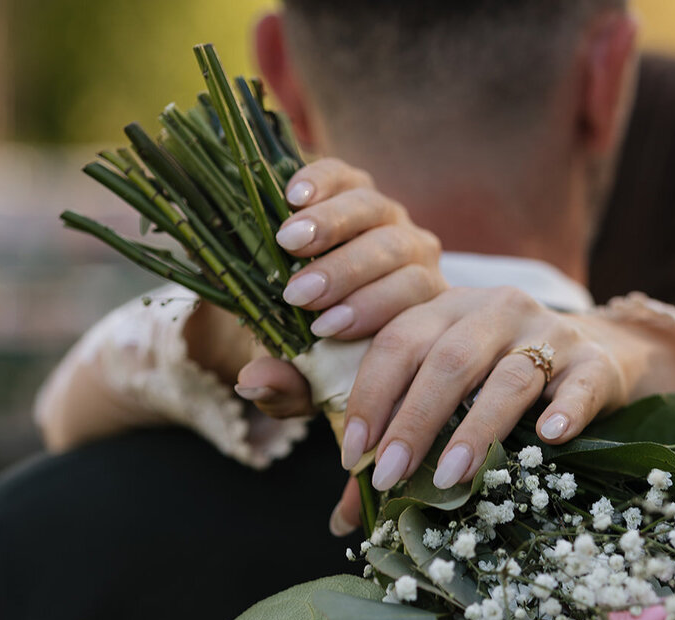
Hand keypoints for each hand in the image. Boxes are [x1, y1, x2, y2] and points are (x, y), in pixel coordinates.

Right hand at [234, 158, 444, 414]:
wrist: (302, 305)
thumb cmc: (316, 354)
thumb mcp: (304, 382)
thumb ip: (287, 389)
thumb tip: (253, 384)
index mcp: (420, 305)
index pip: (414, 298)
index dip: (371, 310)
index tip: (322, 329)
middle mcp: (413, 255)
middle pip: (395, 251)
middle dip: (347, 273)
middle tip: (300, 293)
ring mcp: (386, 214)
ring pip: (372, 208)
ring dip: (331, 226)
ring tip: (287, 243)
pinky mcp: (352, 183)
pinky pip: (344, 175)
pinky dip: (321, 182)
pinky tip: (291, 197)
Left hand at [326, 286, 674, 533]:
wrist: (595, 355)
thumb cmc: (501, 383)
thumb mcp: (447, 395)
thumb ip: (395, 443)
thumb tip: (340, 520)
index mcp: (449, 308)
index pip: (399, 340)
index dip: (371, 395)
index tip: (352, 453)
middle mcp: (497, 309)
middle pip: (449, 359)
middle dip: (413, 420)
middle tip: (389, 475)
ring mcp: (552, 334)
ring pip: (510, 376)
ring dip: (476, 430)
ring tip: (451, 477)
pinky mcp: (595, 364)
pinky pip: (581, 386)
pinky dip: (565, 410)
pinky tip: (549, 437)